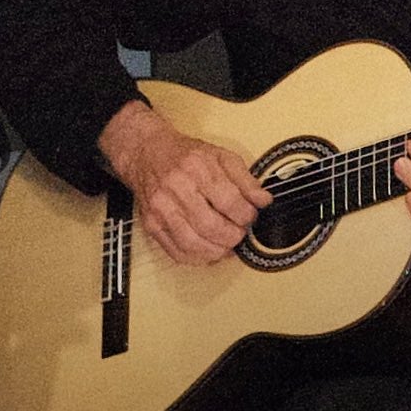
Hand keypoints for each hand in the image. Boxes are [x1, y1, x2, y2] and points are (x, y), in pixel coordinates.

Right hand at [100, 100, 266, 270]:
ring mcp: (161, 209)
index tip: (250, 216)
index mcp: (197, 168)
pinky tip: (209, 251)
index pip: (229, 201)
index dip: (246, 215)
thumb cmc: (185, 156)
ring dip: (217, 251)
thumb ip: (245, 179)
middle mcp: (176, 188)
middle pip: (211, 226)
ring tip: (227, 244)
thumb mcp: (221, 156)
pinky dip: (198, 258)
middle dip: (234, 236)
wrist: (147, 153)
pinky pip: (177, 252)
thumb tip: (263, 201)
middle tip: (240, 232)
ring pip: (193, 243)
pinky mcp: (151, 224)